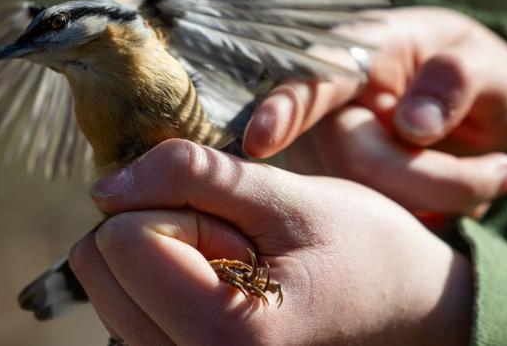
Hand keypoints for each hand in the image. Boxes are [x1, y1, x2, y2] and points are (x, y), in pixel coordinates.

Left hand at [71, 139, 473, 345]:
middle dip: (162, 229)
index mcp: (228, 336)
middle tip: (238, 243)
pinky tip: (217, 282)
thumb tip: (105, 186)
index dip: (178, 204)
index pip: (122, 239)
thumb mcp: (290, 198)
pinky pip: (125, 304)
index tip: (241, 223)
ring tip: (234, 263)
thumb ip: (197, 176)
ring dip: (160, 253)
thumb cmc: (363, 250)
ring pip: (104, 283)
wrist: (405, 310)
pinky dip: (160, 277)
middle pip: (101, 263)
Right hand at [243, 7, 506, 217]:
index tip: (260, 140)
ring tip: (497, 176)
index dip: (283, 110)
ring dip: (444, 202)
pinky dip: (435, 219)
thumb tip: (412, 125)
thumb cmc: (482, 72)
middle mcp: (335, 109)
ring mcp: (338, 157)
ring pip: (370, 203)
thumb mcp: (492, 64)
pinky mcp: (351, 197)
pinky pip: (382, 225)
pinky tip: (464, 196)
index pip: (311, 81)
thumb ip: (457, 81)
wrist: (488, 109)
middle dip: (439, 181)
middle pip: (356, 162)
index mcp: (361, 56)